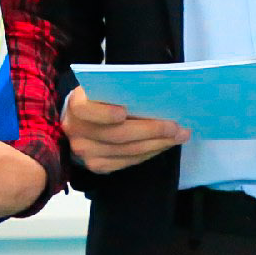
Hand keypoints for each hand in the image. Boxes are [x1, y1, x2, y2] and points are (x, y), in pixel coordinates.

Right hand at [61, 87, 188, 174]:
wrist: (79, 122)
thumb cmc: (98, 98)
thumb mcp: (102, 88)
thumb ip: (118, 90)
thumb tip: (154, 95)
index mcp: (76, 106)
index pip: (87, 111)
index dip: (105, 114)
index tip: (123, 112)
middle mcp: (77, 132)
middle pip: (117, 135)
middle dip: (150, 131)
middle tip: (176, 127)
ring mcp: (86, 153)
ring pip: (127, 151)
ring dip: (157, 144)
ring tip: (178, 136)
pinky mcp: (97, 166)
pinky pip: (128, 162)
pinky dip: (149, 153)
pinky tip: (164, 144)